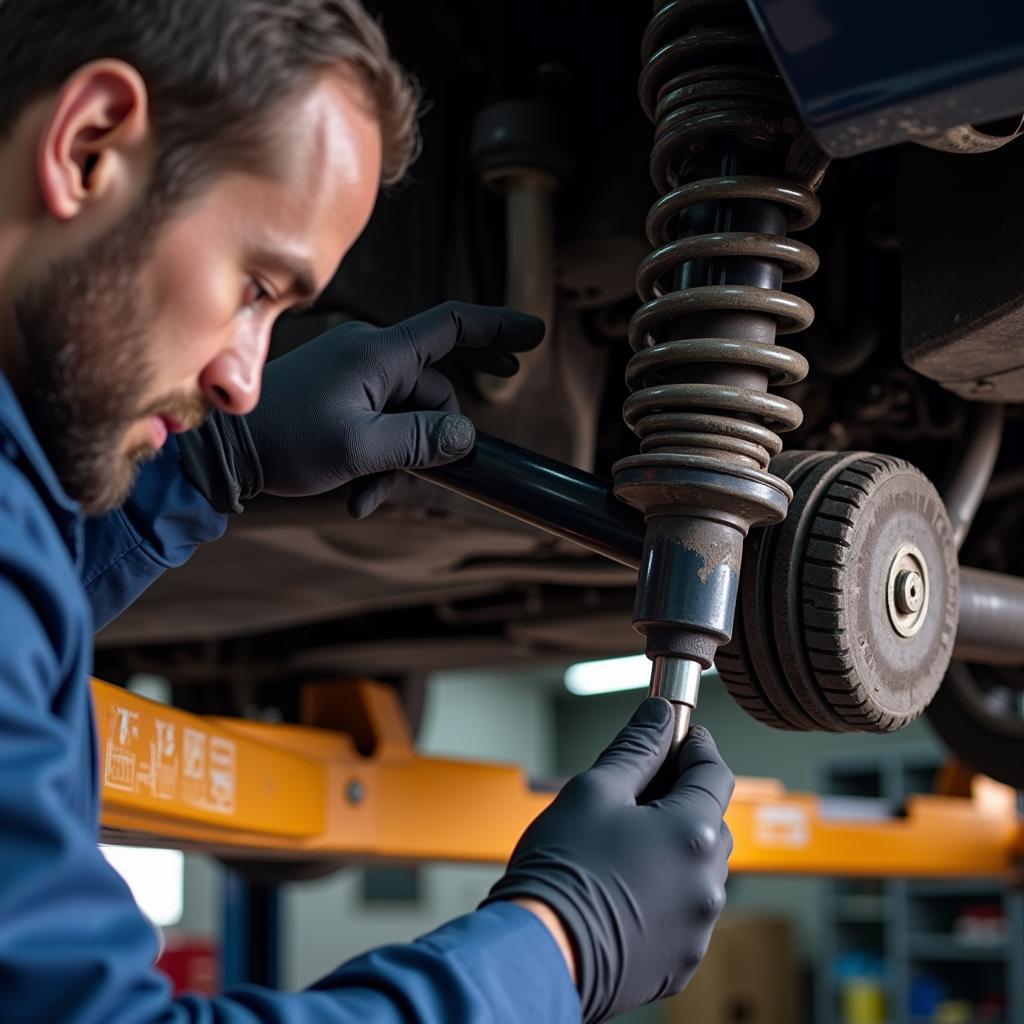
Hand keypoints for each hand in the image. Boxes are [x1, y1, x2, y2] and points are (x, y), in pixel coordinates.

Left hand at [178, 302, 542, 516]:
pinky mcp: (339, 394)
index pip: (451, 326)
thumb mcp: (360, 448)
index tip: (534, 335)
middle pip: (433, 388)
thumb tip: (465, 435)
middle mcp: (369, 355)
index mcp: (377, 354)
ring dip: (397, 460)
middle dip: (432, 435)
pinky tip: (355, 492)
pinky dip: (377, 458)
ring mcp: (352, 374)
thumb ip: (420, 440)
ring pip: (405, 416)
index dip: (497, 330)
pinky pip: (379, 422)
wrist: (222, 451)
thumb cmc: (286, 441)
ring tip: (366, 495)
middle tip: (436, 465)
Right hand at [485, 699, 733, 1023]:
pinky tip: (621, 888)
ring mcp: (696, 928)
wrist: (538, 955)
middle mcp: (708, 884)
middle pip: (709, 823)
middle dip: (679, 800)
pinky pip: (682, 912)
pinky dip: (663, 893)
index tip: (677, 735)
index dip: (695, 747)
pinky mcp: (678, 961)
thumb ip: (636, 748)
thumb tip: (659, 716)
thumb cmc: (562, 870)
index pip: (714, 773)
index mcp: (694, 835)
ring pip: (695, 870)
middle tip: (634, 792)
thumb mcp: (594, 790)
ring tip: (618, 847)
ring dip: (671, 850)